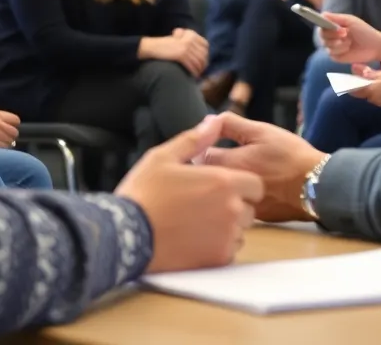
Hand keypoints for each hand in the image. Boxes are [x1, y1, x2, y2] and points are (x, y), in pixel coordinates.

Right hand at [0, 108, 20, 147]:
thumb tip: (2, 126)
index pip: (15, 119)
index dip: (12, 125)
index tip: (8, 128)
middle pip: (15, 131)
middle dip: (10, 136)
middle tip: (3, 138)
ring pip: (11, 141)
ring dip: (6, 143)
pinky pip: (5, 148)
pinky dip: (2, 150)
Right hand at [116, 116, 262, 272]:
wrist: (125, 235)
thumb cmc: (144, 193)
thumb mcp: (164, 157)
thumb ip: (194, 140)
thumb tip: (213, 122)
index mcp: (223, 182)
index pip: (255, 185)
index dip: (240, 185)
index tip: (221, 187)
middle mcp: (232, 210)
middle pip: (249, 209)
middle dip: (233, 206)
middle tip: (204, 205)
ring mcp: (226, 237)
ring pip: (240, 232)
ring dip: (227, 228)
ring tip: (196, 223)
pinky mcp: (217, 259)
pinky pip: (229, 251)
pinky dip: (218, 247)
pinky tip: (194, 239)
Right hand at [142, 29, 209, 76]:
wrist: (152, 47)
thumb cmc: (164, 45)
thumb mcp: (178, 39)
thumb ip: (189, 42)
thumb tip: (202, 53)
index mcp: (190, 35)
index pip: (205, 45)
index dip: (206, 54)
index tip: (204, 61)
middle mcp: (189, 40)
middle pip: (203, 54)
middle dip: (203, 64)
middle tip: (201, 70)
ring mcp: (186, 48)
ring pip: (198, 61)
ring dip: (199, 70)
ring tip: (197, 74)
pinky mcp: (181, 55)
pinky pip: (192, 66)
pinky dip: (193, 72)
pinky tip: (192, 76)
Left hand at [202, 113, 327, 222]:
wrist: (318, 186)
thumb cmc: (290, 156)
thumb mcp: (262, 131)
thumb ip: (232, 124)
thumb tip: (209, 119)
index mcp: (230, 165)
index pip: (198, 157)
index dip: (200, 148)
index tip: (206, 144)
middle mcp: (230, 190)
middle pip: (204, 180)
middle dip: (205, 169)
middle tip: (215, 159)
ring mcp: (241, 207)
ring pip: (219, 196)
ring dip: (218, 187)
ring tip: (229, 176)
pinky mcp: (254, 219)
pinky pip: (236, 209)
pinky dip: (235, 200)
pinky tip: (245, 191)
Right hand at [320, 13, 380, 64]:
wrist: (374, 46)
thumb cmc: (364, 31)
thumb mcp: (350, 21)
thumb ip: (335, 18)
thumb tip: (322, 14)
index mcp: (334, 26)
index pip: (321, 24)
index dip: (323, 24)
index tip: (331, 25)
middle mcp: (332, 36)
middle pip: (322, 34)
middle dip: (333, 33)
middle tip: (345, 32)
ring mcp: (333, 46)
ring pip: (326, 44)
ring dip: (338, 42)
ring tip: (350, 41)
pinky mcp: (336, 56)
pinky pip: (331, 53)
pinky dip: (340, 50)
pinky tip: (348, 48)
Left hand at [348, 64, 380, 107]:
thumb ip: (367, 72)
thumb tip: (353, 68)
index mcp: (370, 92)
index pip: (354, 91)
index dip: (351, 84)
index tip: (351, 77)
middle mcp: (373, 100)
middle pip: (363, 93)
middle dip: (362, 85)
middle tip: (365, 75)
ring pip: (371, 95)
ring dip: (370, 88)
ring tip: (375, 79)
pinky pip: (379, 97)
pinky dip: (378, 91)